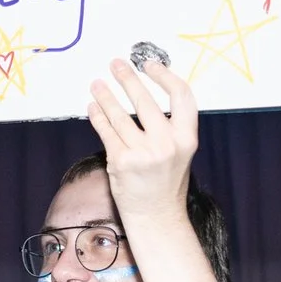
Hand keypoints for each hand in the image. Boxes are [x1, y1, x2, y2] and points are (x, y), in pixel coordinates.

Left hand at [84, 58, 196, 226]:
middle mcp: (166, 144)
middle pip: (145, 101)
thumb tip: (145, 95)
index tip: (149, 65)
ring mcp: (142, 153)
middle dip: (128, 79)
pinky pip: (106, 131)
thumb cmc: (166, 183)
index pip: (181, 96)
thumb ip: (170, 127)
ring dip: (106, 95)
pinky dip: (98, 116)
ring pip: (120, 115)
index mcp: (187, 139)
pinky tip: (93, 106)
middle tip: (116, 64)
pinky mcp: (120, 162)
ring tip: (98, 84)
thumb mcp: (180, 153)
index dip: (165, 76)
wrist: (156, 217)